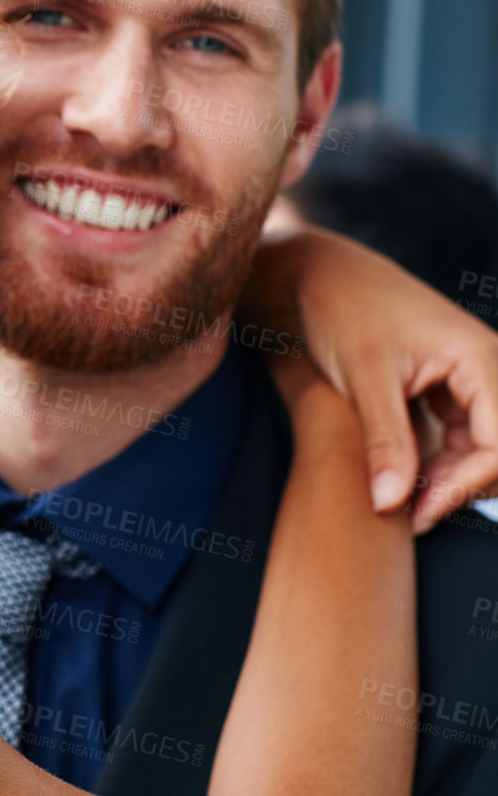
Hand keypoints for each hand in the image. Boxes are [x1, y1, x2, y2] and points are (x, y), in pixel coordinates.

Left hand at [247, 227, 497, 531]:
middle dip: (458, 488)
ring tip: (398, 505)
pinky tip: (397, 481)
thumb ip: (383, 440)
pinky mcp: (447, 387)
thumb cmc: (340, 312)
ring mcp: (469, 378)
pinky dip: (435, 463)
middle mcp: (485, 367)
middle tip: (406, 521)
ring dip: (446, 480)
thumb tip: (392, 504)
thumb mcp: (362, 378)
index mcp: (479, 358)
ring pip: (479, 449)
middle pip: (495, 450)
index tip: (415, 514)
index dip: (464, 487)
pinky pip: (458, 437)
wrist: (316, 274)